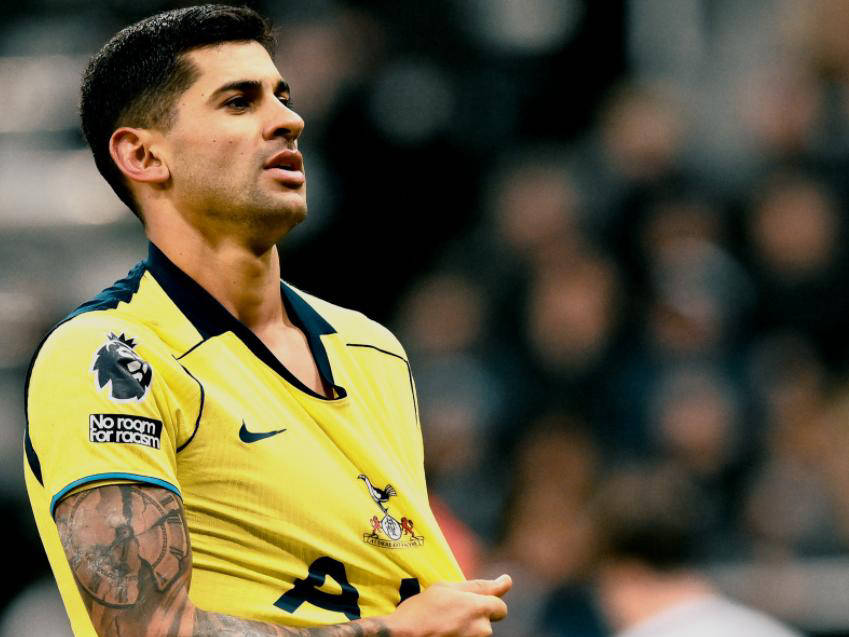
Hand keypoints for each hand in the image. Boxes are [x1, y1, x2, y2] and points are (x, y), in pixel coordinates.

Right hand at [383, 575, 511, 636]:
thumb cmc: (421, 612)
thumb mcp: (445, 589)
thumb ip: (478, 586)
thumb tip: (507, 581)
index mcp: (478, 608)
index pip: (500, 607)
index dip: (488, 603)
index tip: (479, 603)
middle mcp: (481, 629)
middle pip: (487, 622)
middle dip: (474, 618)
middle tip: (450, 615)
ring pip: (476, 634)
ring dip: (465, 630)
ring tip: (443, 627)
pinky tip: (443, 634)